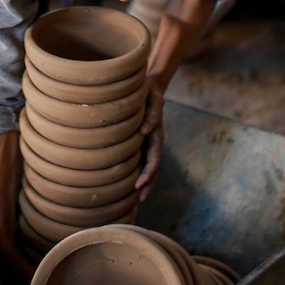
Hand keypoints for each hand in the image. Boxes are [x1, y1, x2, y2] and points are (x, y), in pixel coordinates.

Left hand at [134, 81, 165, 201]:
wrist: (150, 85)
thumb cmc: (150, 92)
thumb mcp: (153, 99)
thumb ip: (152, 114)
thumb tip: (145, 131)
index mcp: (156, 135)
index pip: (154, 160)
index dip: (147, 174)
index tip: (138, 185)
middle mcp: (153, 142)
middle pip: (153, 168)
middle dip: (147, 184)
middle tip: (139, 200)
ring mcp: (147, 142)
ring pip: (147, 166)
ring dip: (143, 182)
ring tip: (135, 199)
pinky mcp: (140, 140)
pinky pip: (140, 159)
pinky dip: (137, 171)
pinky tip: (128, 183)